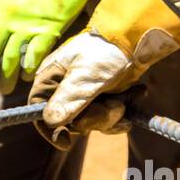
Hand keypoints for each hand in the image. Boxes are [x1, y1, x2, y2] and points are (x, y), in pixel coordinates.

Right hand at [30, 0, 179, 147]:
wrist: (139, 37)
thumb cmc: (107, 50)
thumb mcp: (87, 75)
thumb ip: (69, 98)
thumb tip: (50, 121)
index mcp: (51, 79)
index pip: (39, 111)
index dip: (50, 129)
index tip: (66, 141)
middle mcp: (63, 89)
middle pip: (70, 122)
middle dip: (95, 119)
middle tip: (115, 106)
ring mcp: (83, 96)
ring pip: (90, 123)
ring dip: (112, 115)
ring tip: (125, 99)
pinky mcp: (101, 99)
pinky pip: (105, 121)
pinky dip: (121, 115)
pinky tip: (133, 98)